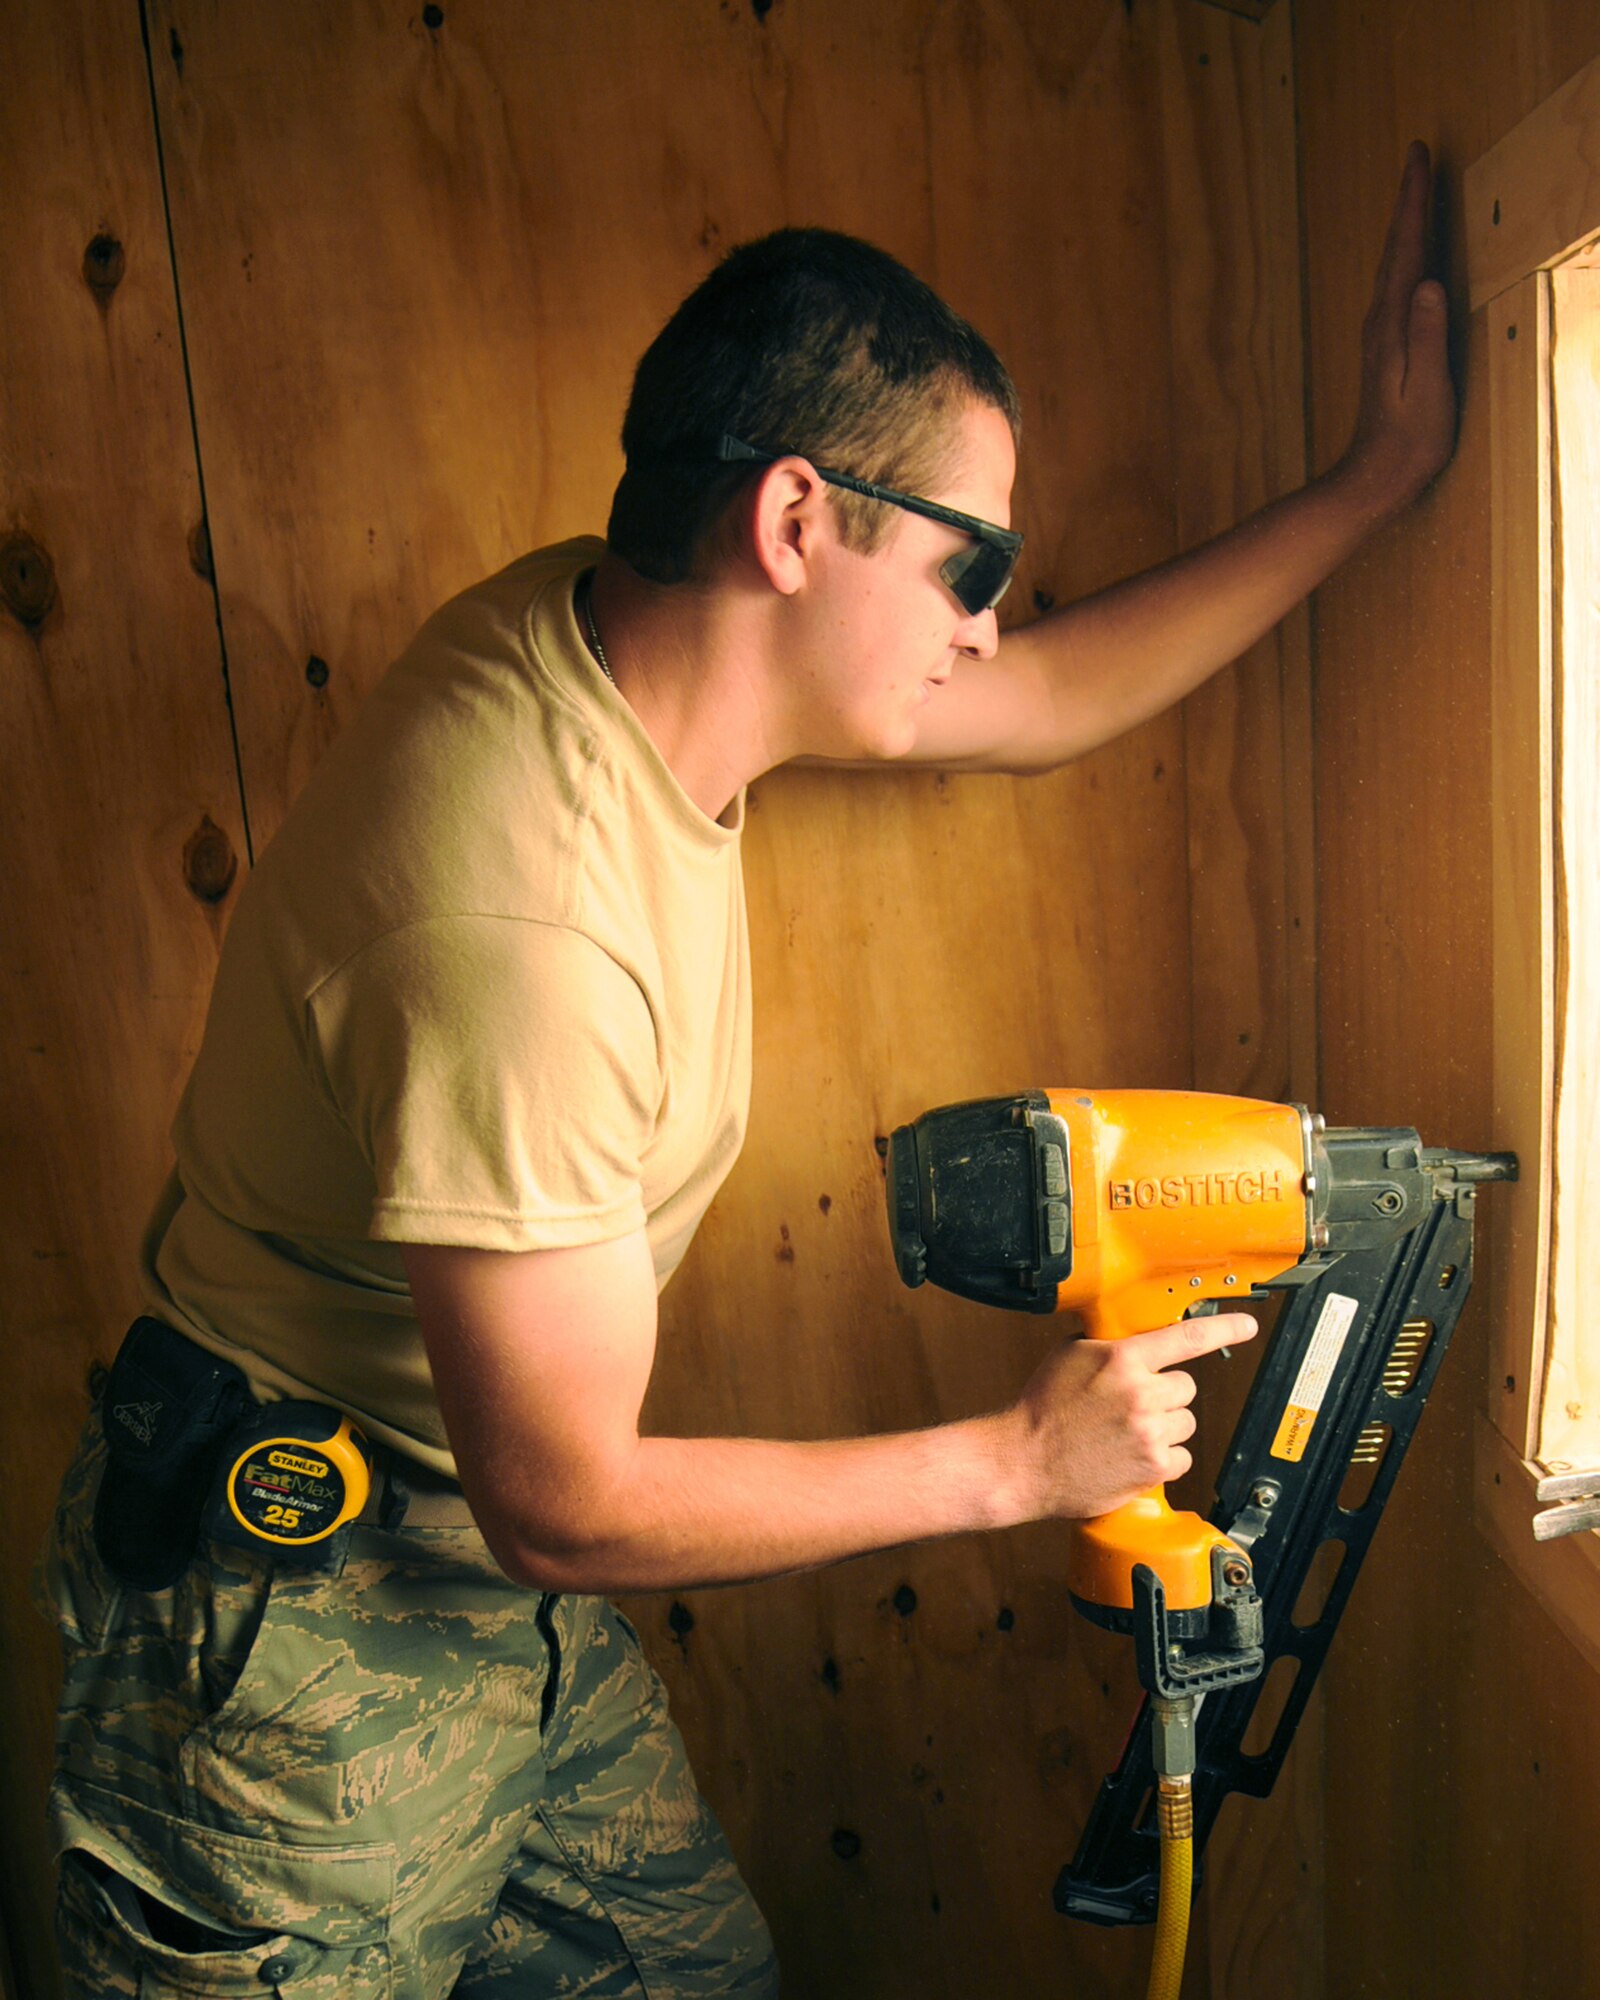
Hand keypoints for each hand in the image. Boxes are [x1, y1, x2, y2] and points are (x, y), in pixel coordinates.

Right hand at [1005, 1312, 1258, 1521]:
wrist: (1024, 1461)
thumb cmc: (1042, 1409)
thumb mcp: (1070, 1356)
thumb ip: (1109, 1345)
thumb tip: (1137, 1338)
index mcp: (1122, 1360)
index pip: (1187, 1337)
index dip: (1224, 1329)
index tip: (1246, 1327)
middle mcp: (1140, 1394)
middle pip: (1186, 1387)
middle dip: (1166, 1395)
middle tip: (1134, 1405)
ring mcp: (1149, 1432)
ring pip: (1186, 1422)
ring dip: (1165, 1427)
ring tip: (1128, 1432)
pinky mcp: (1153, 1468)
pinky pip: (1181, 1456)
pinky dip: (1163, 1458)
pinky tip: (1132, 1455)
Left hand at [1337, 141, 1456, 510]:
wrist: (1378, 474)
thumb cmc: (1410, 435)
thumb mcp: (1427, 385)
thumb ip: (1428, 334)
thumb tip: (1429, 284)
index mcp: (1394, 322)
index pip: (1407, 248)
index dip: (1413, 201)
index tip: (1417, 156)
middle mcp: (1381, 321)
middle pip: (1396, 248)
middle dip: (1407, 200)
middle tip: (1416, 157)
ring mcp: (1380, 334)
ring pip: (1392, 264)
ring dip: (1404, 226)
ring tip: (1414, 194)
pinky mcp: (1385, 347)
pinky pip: (1395, 286)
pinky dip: (1403, 258)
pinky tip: (1407, 260)